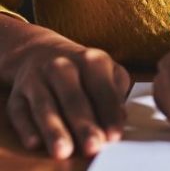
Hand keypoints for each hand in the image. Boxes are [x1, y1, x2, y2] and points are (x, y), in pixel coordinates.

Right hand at [0, 16, 129, 158]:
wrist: (42, 52)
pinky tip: (35, 143)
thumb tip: (120, 118)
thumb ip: (116, 92)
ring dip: (54, 130)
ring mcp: (37, 79)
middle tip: (93, 146)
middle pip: (74, 99)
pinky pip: (19, 112)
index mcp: (92, 60)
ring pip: (45, 107)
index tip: (115, 136)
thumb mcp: (107, 70)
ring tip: (64, 150)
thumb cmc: (83, 68)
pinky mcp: (16, 95)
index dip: (110, 113)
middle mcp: (62, 66)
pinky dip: (26, 128)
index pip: (103, 90)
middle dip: (84, 124)